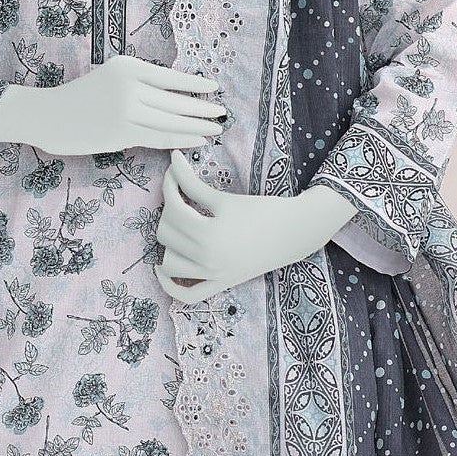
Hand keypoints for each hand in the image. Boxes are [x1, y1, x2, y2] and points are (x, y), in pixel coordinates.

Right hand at [0, 56, 224, 157]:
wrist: (47, 115)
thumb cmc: (80, 98)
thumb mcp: (110, 78)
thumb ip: (138, 85)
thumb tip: (173, 99)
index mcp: (127, 66)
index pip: (170, 77)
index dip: (195, 83)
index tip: (214, 87)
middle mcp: (129, 85)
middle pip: (175, 100)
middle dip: (202, 108)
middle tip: (222, 113)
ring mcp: (126, 110)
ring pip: (170, 121)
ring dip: (196, 126)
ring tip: (215, 129)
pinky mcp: (121, 134)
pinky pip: (159, 137)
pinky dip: (180, 139)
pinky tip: (196, 141)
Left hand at [156, 154, 352, 301]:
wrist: (293, 232)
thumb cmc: (263, 211)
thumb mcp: (224, 198)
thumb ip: (192, 183)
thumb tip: (172, 159)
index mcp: (208, 235)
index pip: (172, 209)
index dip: (170, 185)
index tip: (175, 170)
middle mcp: (207, 259)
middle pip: (166, 234)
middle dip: (169, 212)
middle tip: (182, 197)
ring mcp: (213, 276)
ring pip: (169, 263)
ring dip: (169, 243)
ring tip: (180, 227)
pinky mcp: (220, 285)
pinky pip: (186, 295)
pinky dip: (170, 285)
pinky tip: (163, 268)